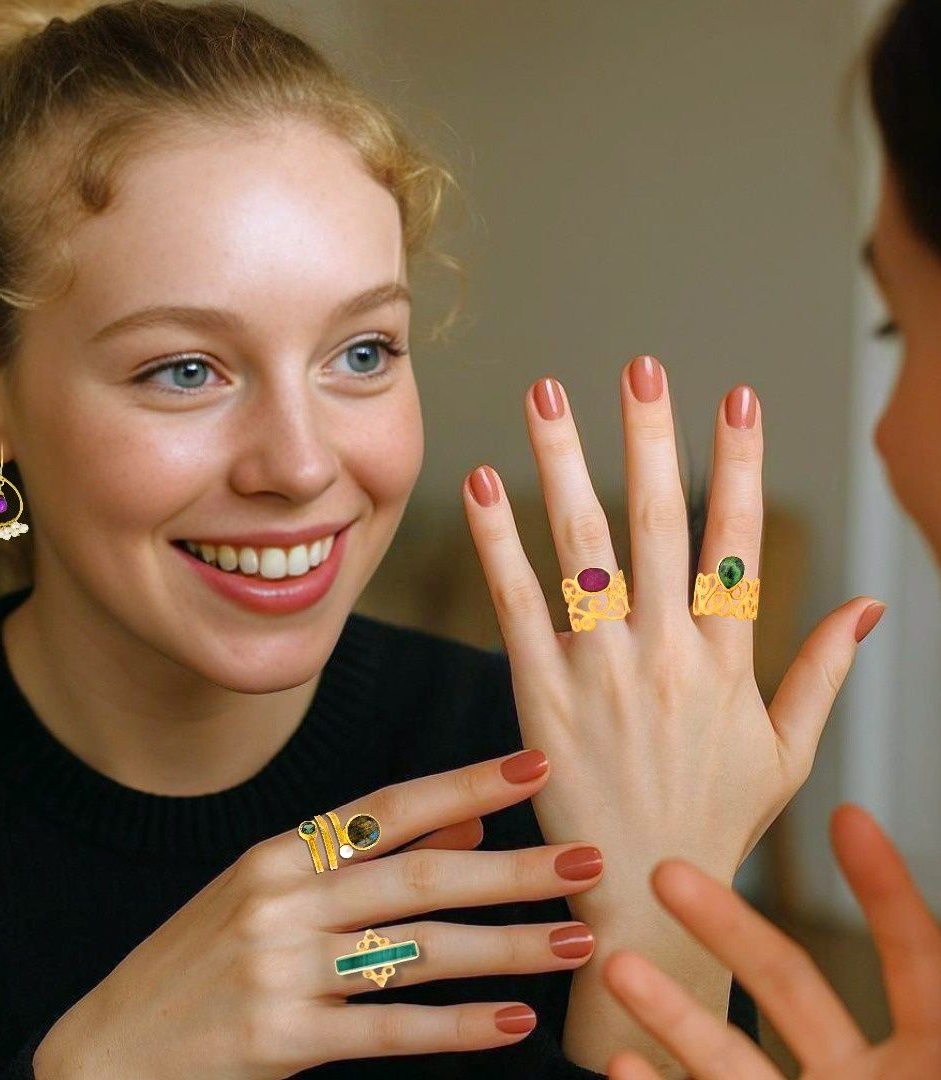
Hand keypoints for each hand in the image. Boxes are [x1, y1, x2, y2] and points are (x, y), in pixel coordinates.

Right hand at [31, 749, 604, 1079]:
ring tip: (576, 940)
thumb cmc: (203, 959)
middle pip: (418, 875)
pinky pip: (384, 1027)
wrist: (105, 1049)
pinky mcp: (278, 1036)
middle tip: (589, 859)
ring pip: (415, 949)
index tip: (537, 766)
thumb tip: (469, 822)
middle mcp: (282, 897)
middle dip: (512, 867)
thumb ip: (369, 856)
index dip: (467, 783)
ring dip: (504, 945)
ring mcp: (279, 967)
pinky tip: (513, 1022)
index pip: (390, 805)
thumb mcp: (273, 892)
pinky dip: (454, 1026)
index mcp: (282, 851)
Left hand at [461, 357, 883, 1071]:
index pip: (738, 542)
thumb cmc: (717, 821)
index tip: (736, 397)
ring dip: (564, 463)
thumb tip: (871, 605)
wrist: (644, 895)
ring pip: (582, 548)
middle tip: (640, 365)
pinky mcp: (541, 695)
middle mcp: (666, 654)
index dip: (739, 464)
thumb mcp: (786, 753)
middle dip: (650, 436)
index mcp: (729, 662)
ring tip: (547, 394)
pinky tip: (487, 484)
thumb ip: (823, 673)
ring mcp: (600, 672)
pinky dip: (501, 542)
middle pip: (656, 523)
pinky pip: (519, 605)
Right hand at [602, 803, 940, 1078]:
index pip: (913, 956)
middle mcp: (861, 1077)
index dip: (883, 888)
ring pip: (727, 1055)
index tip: (848, 815)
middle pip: (785, 979)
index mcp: (931, 1056)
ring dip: (669, 1009)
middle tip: (668, 873)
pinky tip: (620, 1062)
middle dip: (726, 921)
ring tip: (618, 967)